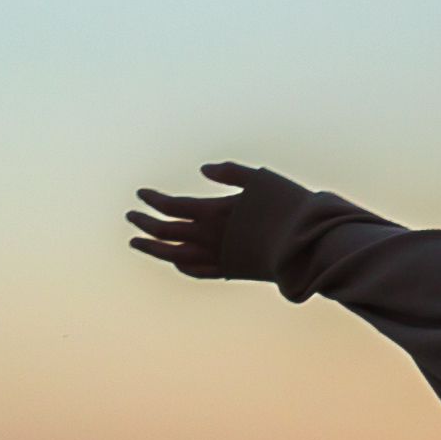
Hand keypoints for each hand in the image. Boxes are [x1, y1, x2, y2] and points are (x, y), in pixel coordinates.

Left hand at [126, 162, 315, 282]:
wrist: (310, 244)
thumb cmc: (289, 206)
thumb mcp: (261, 179)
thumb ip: (230, 172)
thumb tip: (204, 168)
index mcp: (214, 212)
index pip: (171, 206)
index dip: (152, 199)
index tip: (141, 193)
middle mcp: (210, 238)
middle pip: (165, 232)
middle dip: (143, 223)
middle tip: (131, 216)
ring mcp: (218, 258)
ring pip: (173, 255)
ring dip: (151, 248)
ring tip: (136, 242)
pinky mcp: (230, 271)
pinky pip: (195, 270)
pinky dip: (179, 264)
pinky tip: (174, 259)